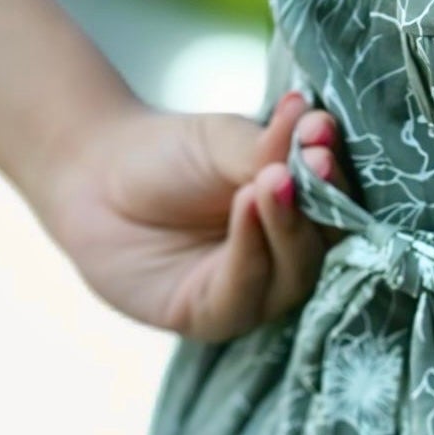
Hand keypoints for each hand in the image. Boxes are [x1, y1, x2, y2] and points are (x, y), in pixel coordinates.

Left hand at [39, 89, 361, 340]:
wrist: (95, 177)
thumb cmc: (168, 156)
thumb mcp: (222, 141)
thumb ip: (268, 146)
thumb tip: (312, 118)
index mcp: (302, 210)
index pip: (338, 200)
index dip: (337, 171)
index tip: (323, 132)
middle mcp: (287, 255)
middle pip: (326, 240)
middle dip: (321, 200)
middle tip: (314, 160)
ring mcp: (255, 289)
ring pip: (293, 271)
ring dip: (286, 224)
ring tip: (271, 179)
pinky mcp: (213, 316)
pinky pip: (243, 292)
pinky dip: (249, 250)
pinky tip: (246, 206)